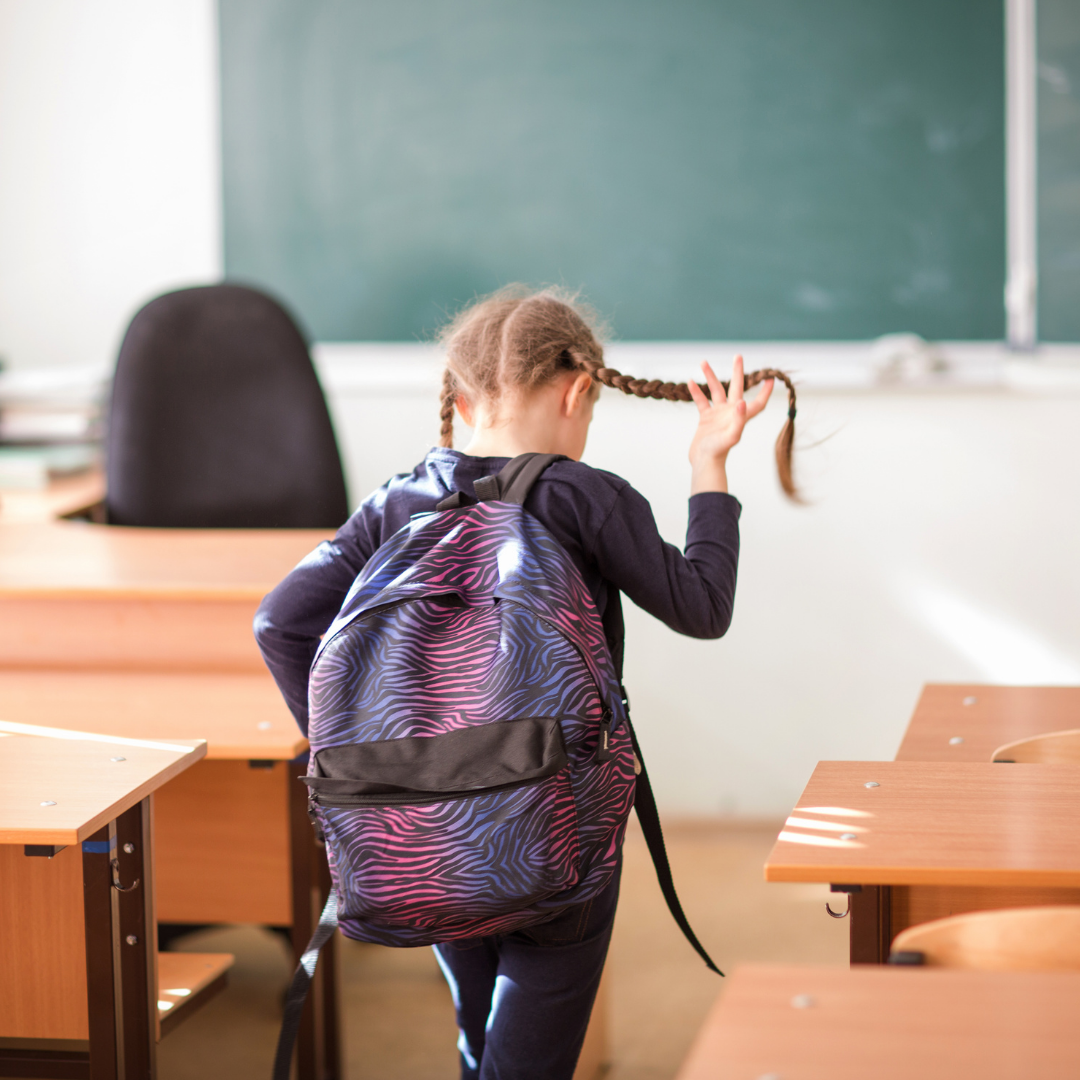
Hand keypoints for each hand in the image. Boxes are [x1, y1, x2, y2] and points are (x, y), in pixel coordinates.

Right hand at [687, 356, 773, 493]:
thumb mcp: (731, 436)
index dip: (765, 391)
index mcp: (741, 416)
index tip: (770, 377)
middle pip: (737, 388)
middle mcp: (731, 412)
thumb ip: (739, 420)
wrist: (704, 462)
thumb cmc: (718, 452)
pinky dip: (696, 391)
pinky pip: (702, 401)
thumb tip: (743, 402)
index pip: (757, 401)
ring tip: (703, 362)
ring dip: (710, 377)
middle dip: (738, 372)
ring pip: (716, 391)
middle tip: (738, 356)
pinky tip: (691, 381)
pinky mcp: (705, 418)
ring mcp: (718, 414)